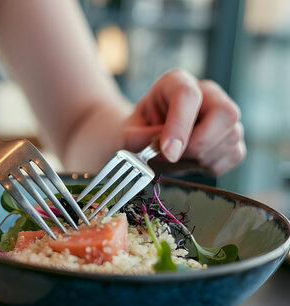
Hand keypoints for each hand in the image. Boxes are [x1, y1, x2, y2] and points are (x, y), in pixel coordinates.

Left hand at [123, 69, 244, 175]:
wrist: (146, 141)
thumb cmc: (138, 132)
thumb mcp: (128, 134)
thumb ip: (139, 139)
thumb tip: (167, 149)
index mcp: (176, 83)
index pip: (188, 95)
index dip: (180, 126)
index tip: (168, 152)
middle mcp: (206, 93)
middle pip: (224, 113)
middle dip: (197, 144)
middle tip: (172, 157)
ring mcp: (224, 114)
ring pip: (230, 137)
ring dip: (199, 158)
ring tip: (175, 157)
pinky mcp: (233, 137)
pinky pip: (233, 155)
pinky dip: (210, 165)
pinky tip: (190, 161)